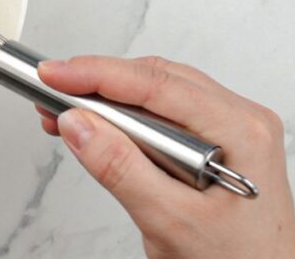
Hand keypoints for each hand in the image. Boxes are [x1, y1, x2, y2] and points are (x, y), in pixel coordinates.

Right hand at [36, 56, 294, 258]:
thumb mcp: (168, 220)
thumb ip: (120, 167)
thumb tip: (79, 123)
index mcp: (242, 131)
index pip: (156, 84)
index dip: (97, 74)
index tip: (54, 75)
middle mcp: (242, 121)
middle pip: (156, 79)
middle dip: (97, 83)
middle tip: (51, 91)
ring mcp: (232, 130)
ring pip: (157, 92)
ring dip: (108, 101)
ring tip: (66, 114)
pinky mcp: (217, 142)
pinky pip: (164, 113)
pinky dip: (126, 118)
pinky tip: (99, 129)